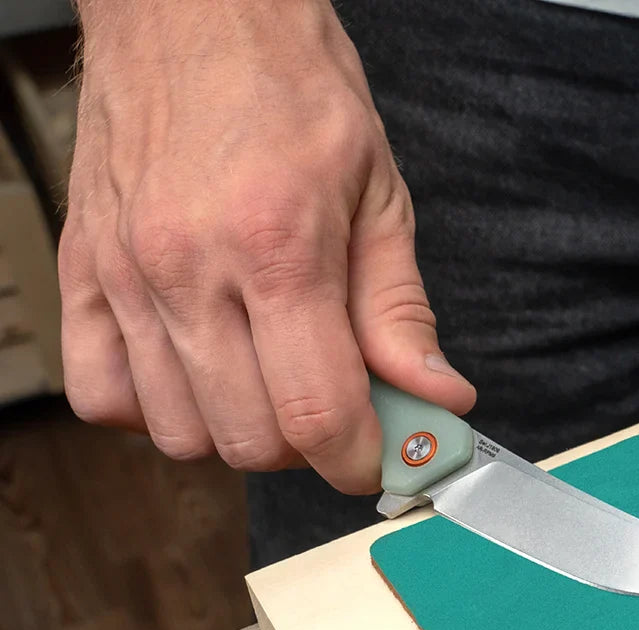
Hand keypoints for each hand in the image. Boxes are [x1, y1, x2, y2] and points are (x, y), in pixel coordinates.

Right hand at [61, 0, 474, 493]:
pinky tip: (197, 372)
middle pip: (249, 439)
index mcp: (277, 247)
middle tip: (335, 404)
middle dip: (308, 446)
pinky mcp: (81, 270)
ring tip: (269, 379)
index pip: (317, 414)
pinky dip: (153, 409)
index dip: (361, 459)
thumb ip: (401, 312)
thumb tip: (440, 401)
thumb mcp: (378, 194)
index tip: (381, 456)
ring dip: (237, 430)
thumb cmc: (290, 88)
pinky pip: (101, 395)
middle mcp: (188, 269)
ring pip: (178, 433)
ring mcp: (124, 274)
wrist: (192, 10)